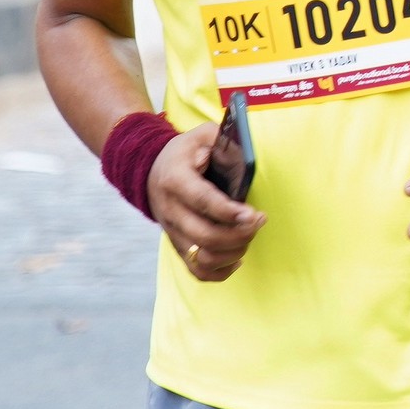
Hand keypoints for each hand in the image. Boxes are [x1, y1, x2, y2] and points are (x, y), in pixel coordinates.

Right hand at [152, 122, 263, 281]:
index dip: (229, 212)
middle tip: (259, 221)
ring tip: (249, 235)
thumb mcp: (203, 136)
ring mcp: (171, 231)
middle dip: (239, 234)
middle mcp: (170, 210)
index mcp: (175, 179)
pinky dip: (220, 272)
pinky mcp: (176, 244)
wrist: (150, 170)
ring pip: (202, 258)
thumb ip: (226, 141)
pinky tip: (237, 257)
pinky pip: (196, 270)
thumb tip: (250, 158)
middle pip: (204, 235)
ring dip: (233, 252)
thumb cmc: (186, 152)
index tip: (254, 215)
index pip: (202, 201)